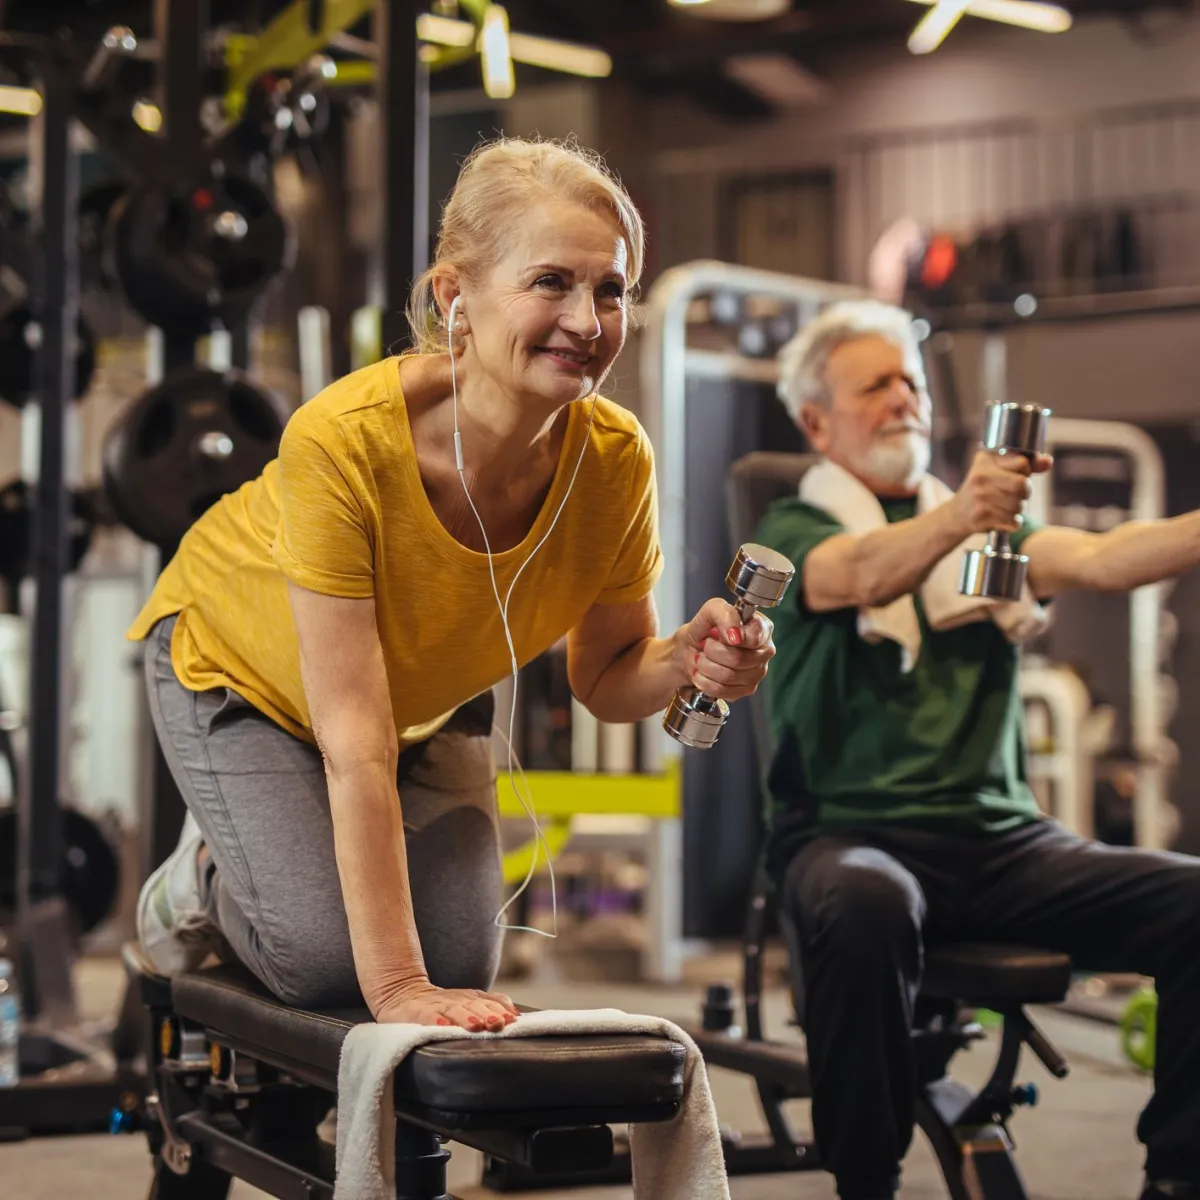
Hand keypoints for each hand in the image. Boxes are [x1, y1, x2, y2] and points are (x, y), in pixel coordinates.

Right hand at [375, 979, 518, 1031]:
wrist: (402, 993)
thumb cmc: (442, 1004)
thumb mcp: (468, 1000)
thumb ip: (490, 1003)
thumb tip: (515, 1013)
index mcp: (469, 997)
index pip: (489, 1001)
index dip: (501, 1009)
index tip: (513, 1019)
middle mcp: (456, 1000)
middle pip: (475, 1006)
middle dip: (488, 1014)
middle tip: (500, 1023)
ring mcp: (436, 1005)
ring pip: (454, 1010)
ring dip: (466, 1017)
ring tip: (475, 1025)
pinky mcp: (416, 1012)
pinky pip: (426, 1017)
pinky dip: (435, 1021)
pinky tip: (443, 1027)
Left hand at [673, 598, 774, 700]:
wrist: (688, 653)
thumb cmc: (703, 631)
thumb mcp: (709, 611)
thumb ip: (724, 613)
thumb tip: (735, 633)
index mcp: (762, 628)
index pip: (753, 637)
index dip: (730, 636)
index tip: (715, 633)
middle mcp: (764, 651)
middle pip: (738, 659)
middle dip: (712, 651)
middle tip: (705, 645)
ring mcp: (757, 673)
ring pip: (728, 676)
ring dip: (706, 666)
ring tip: (703, 658)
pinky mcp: (746, 690)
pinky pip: (722, 690)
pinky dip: (704, 680)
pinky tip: (703, 672)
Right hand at [951, 449, 1052, 536]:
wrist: (957, 514)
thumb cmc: (984, 488)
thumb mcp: (999, 470)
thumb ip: (1026, 465)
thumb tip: (1048, 461)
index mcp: (985, 460)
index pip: (1022, 463)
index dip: (1025, 472)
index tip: (1016, 475)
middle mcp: (980, 477)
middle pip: (1022, 485)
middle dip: (1024, 493)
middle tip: (1015, 495)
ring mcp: (979, 498)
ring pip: (1019, 505)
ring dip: (1018, 509)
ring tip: (1005, 507)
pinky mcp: (981, 517)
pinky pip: (1013, 521)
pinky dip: (1013, 523)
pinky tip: (1002, 519)